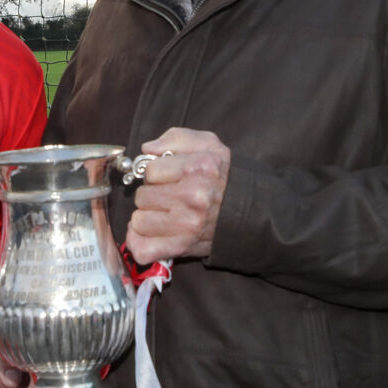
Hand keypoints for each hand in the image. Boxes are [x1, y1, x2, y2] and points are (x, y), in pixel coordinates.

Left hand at [126, 127, 229, 263]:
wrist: (249, 213)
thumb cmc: (223, 177)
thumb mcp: (209, 145)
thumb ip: (176, 138)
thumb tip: (147, 149)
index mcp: (197, 168)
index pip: (149, 171)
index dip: (155, 174)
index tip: (168, 178)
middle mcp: (192, 197)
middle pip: (142, 196)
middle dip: (151, 195)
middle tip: (169, 197)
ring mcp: (186, 225)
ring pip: (139, 220)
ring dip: (147, 218)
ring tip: (166, 215)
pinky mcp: (180, 248)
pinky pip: (142, 249)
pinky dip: (140, 243)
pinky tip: (153, 233)